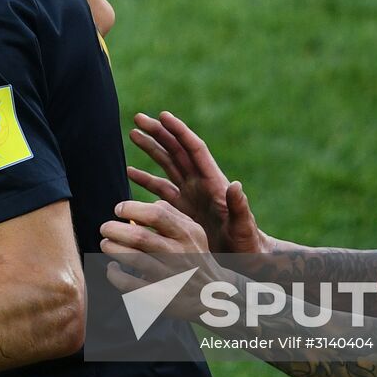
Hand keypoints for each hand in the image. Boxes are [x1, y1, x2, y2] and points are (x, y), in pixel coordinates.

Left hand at [99, 199, 229, 322]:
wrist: (214, 295)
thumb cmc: (196, 256)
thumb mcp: (194, 231)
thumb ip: (171, 214)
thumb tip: (143, 206)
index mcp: (186, 234)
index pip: (156, 214)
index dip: (132, 209)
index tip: (118, 210)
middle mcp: (179, 254)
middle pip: (140, 237)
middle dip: (115, 229)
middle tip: (105, 228)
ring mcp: (170, 277)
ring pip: (134, 260)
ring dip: (112, 249)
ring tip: (105, 244)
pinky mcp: (161, 297)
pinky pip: (131, 286)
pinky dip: (115, 275)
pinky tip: (113, 268)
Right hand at [126, 111, 263, 253]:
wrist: (244, 259)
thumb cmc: (247, 244)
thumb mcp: (243, 226)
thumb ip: (239, 206)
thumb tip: (236, 184)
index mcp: (213, 183)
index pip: (194, 150)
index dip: (179, 132)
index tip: (162, 116)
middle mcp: (200, 183)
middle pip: (176, 151)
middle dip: (159, 133)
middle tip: (138, 118)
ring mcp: (190, 194)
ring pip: (167, 165)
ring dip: (151, 149)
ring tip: (133, 134)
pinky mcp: (182, 209)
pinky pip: (161, 189)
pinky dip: (145, 179)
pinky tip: (129, 171)